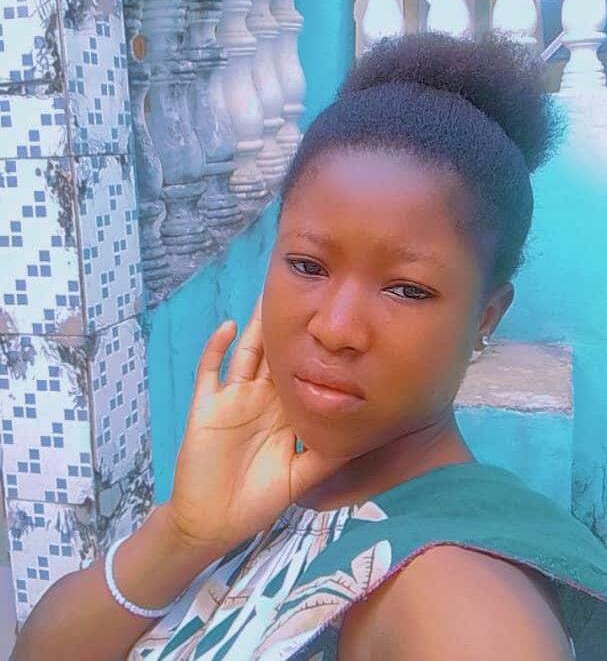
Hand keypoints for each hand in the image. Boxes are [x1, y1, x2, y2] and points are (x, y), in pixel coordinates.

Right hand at [164, 292, 348, 557]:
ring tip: (269, 294)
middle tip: (304, 289)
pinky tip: (229, 327)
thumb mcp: (300, 478)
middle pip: (277, 354)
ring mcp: (232, 398)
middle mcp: (261, 398)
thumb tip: (364, 436)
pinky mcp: (206, 405)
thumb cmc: (256, 501)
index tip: (333, 322)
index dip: (316, 349)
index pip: (303, 372)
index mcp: (285, 412)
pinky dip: (217, 347)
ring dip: (255, 325)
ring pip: (247, 353)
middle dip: (289, 325)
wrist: (210, 522)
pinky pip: (210, 370)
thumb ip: (327, 457)